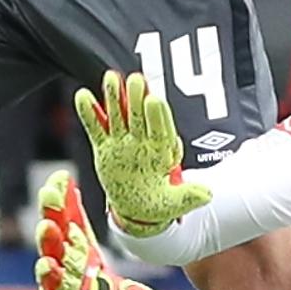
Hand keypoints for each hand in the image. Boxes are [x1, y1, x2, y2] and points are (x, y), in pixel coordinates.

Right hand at [29, 171, 164, 289]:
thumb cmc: (85, 268)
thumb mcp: (81, 237)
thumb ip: (71, 209)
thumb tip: (61, 176)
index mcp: (61, 244)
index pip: (55, 220)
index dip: (52, 206)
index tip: (52, 187)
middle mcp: (54, 264)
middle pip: (51, 248)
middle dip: (48, 237)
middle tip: (47, 224)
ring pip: (50, 279)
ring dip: (47, 272)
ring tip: (46, 264)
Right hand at [71, 70, 211, 238]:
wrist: (136, 210)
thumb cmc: (157, 203)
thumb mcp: (173, 202)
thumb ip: (187, 196)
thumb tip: (207, 194)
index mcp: (161, 152)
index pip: (160, 130)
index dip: (157, 116)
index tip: (155, 100)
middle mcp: (142, 142)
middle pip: (139, 117)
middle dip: (137, 98)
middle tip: (135, 80)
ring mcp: (122, 143)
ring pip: (118, 116)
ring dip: (114, 98)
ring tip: (110, 78)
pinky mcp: (105, 148)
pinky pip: (96, 129)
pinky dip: (89, 114)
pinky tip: (83, 96)